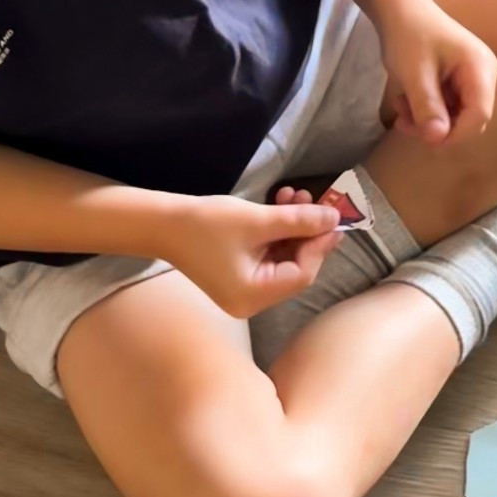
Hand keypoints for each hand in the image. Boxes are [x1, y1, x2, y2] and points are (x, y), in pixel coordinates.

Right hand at [159, 192, 338, 318]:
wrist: (161, 223)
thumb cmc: (205, 224)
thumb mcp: (257, 220)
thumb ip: (299, 221)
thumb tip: (335, 218)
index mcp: (253, 297)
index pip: (301, 274)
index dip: (319, 245)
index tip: (332, 217)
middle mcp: (250, 302)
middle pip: (294, 268)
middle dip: (306, 233)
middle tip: (316, 201)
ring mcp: (243, 291)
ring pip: (282, 259)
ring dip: (292, 227)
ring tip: (295, 194)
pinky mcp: (238, 277)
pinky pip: (267, 257)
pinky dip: (276, 233)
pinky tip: (280, 204)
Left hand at [380, 0, 496, 145]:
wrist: (400, 10)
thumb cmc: (408, 35)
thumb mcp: (414, 73)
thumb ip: (427, 106)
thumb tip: (437, 140)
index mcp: (480, 68)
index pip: (479, 114)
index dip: (456, 134)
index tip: (426, 141)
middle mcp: (484, 75)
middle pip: (470, 118)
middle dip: (438, 128)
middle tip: (404, 123)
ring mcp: (474, 78)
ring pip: (457, 116)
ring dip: (428, 120)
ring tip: (401, 108)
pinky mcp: (461, 82)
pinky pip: (450, 108)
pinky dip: (428, 111)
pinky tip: (406, 102)